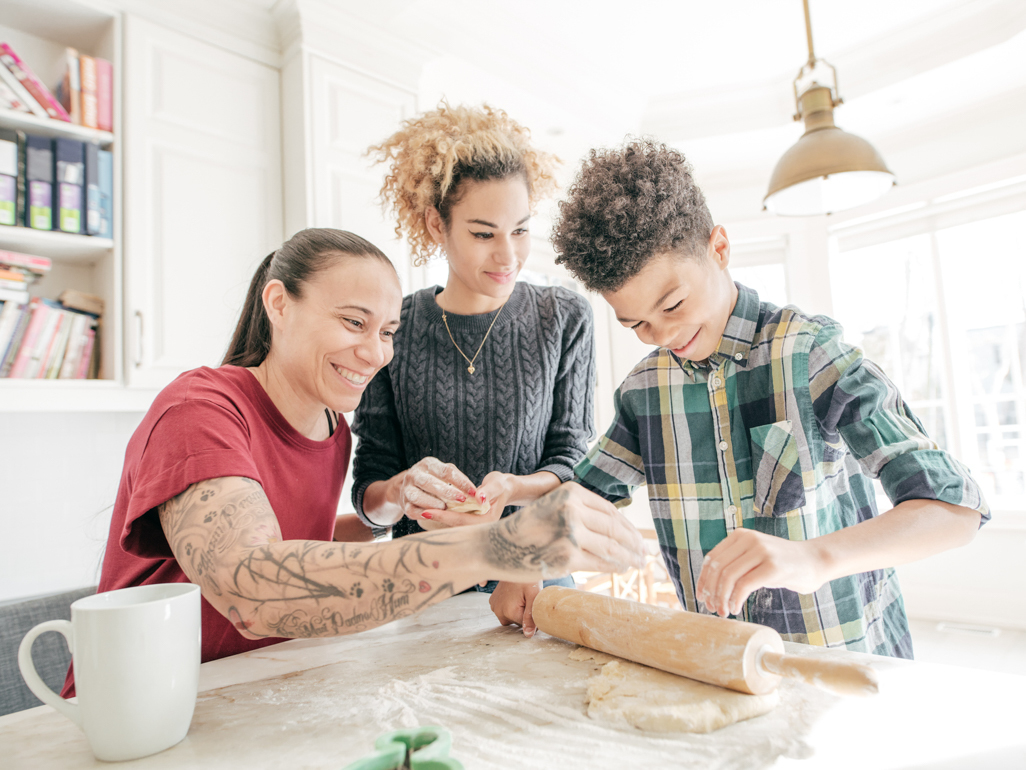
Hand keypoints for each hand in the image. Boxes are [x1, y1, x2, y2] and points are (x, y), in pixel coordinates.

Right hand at [396, 457, 476, 529]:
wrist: (409, 487)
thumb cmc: (434, 480)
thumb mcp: (444, 474)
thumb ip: (458, 480)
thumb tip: (476, 493)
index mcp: (428, 464)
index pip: (446, 471)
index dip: (461, 482)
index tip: (474, 492)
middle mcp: (415, 474)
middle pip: (429, 482)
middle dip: (447, 492)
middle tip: (462, 500)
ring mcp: (407, 489)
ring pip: (417, 496)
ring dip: (433, 503)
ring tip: (446, 508)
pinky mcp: (404, 503)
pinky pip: (411, 510)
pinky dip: (422, 514)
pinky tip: (433, 516)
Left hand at [426, 471, 510, 527]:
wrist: (504, 489)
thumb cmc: (500, 486)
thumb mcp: (496, 486)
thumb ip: (488, 491)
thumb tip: (479, 497)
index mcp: (487, 522)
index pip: (461, 520)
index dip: (443, 516)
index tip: (426, 511)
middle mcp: (480, 528)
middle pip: (454, 526)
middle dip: (437, 519)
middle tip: (420, 513)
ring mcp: (474, 527)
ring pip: (452, 525)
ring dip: (438, 519)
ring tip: (421, 512)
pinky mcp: (468, 522)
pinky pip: (453, 521)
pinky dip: (443, 517)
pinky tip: (430, 511)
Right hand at [481, 482, 645, 581]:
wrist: (492, 545)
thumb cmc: (523, 529)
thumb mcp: (551, 508)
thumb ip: (578, 512)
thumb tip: (614, 527)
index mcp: (570, 492)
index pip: (609, 510)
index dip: (627, 526)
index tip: (638, 537)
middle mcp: (572, 509)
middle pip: (614, 528)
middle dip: (633, 543)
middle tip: (644, 552)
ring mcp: (570, 533)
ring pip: (610, 547)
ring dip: (628, 557)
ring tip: (637, 563)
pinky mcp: (567, 557)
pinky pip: (599, 562)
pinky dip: (613, 567)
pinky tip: (621, 569)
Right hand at [489, 580, 542, 636]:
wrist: (517, 563)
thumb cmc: (527, 578)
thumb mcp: (533, 597)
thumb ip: (530, 617)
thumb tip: (528, 635)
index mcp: (508, 612)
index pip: (522, 625)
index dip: (531, 618)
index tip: (534, 606)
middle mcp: (498, 610)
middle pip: (514, 622)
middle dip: (522, 614)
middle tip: (527, 600)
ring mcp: (494, 605)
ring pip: (508, 616)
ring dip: (515, 610)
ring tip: (521, 596)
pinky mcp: (492, 600)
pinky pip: (502, 609)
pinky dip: (509, 606)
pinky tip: (515, 595)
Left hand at [695, 528, 826, 616]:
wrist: (814, 561)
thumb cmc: (782, 564)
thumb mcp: (754, 558)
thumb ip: (735, 564)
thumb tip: (708, 588)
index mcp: (740, 535)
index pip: (712, 559)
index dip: (703, 580)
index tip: (702, 597)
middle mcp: (749, 539)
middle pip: (717, 568)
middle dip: (711, 591)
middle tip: (712, 608)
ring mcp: (761, 551)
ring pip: (728, 577)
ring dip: (722, 598)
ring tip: (724, 612)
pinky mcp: (773, 566)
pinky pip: (744, 585)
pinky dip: (736, 599)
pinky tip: (736, 609)